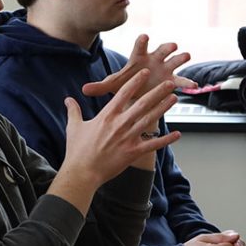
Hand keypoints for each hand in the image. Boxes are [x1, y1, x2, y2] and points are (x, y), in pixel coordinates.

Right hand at [49, 69, 180, 212]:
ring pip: (149, 120)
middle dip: (157, 92)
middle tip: (168, 83)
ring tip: (174, 99)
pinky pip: (153, 145)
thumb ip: (73, 111)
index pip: (124, 94)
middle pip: (142, 104)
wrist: (82, 172)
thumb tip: (68, 99)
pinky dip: (166, 139)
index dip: (136, 82)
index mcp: (106, 116)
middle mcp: (120, 124)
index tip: (145, 73)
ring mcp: (128, 138)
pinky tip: (177, 134)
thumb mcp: (74, 127)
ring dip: (163, 109)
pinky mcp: (133, 152)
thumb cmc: (77, 151)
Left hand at [81, 34, 195, 97]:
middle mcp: (154, 60)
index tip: (144, 36)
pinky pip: (182, 81)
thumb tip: (83, 90)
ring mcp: (166, 69)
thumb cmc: (127, 84)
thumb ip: (100, 87)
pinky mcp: (173, 81)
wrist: (139, 94)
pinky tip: (194, 86)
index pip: (140, 47)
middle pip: (162, 50)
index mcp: (139, 58)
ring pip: (175, 60)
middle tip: (173, 46)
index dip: (142, 42)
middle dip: (167, 47)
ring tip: (186, 56)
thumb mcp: (114, 86)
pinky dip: (188, 83)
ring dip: (181, 58)